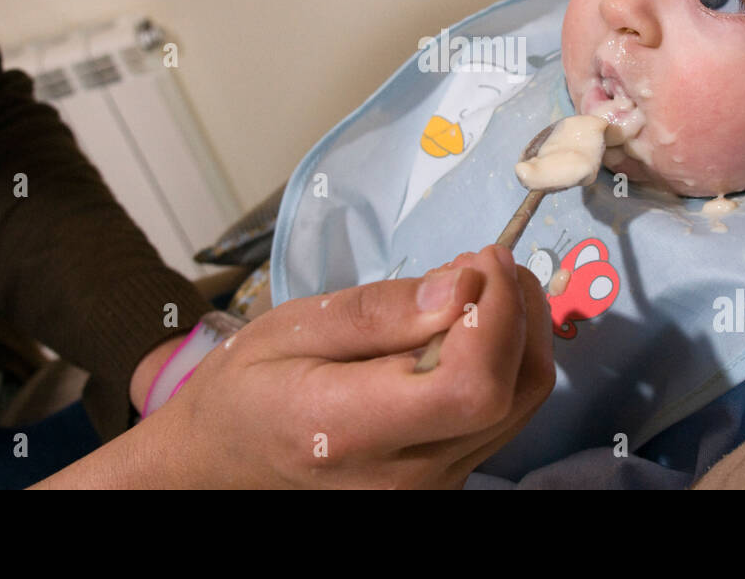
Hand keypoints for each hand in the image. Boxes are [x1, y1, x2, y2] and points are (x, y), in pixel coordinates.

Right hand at [35, 244, 553, 487]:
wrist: (225, 458)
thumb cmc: (249, 386)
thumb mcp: (292, 327)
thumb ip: (377, 312)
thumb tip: (460, 288)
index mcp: (351, 431)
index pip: (469, 387)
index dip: (495, 317)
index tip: (481, 259)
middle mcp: (403, 475)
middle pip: (509, 394)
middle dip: (515, 310)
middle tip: (484, 258)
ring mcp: (430, 485)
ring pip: (519, 404)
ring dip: (518, 331)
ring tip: (481, 282)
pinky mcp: (445, 477)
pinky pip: (502, 416)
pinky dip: (503, 359)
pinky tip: (472, 323)